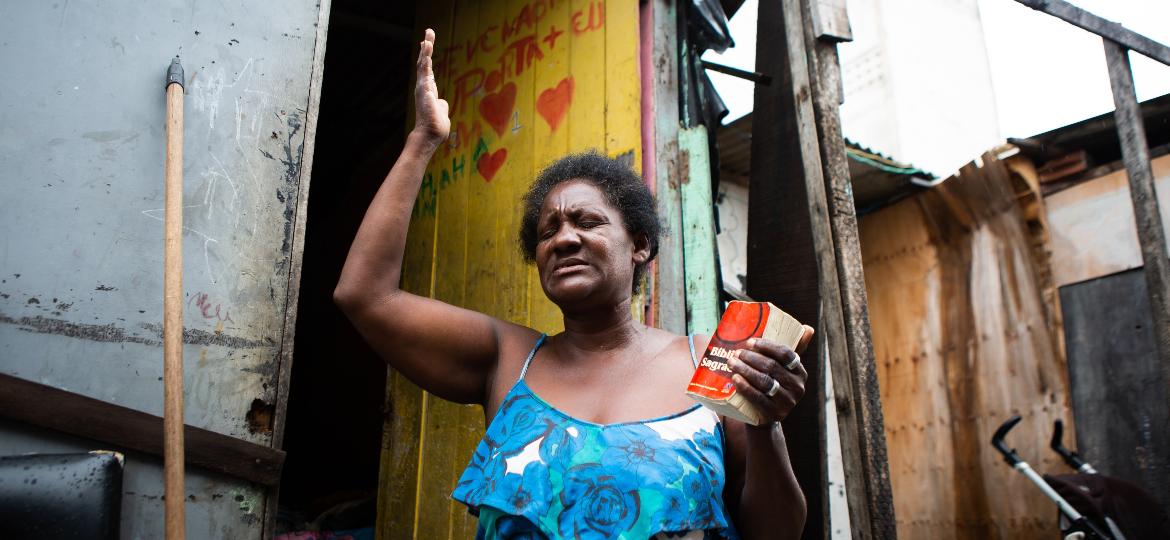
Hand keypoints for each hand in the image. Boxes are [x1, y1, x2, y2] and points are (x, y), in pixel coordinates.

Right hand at [413, 29, 449, 147]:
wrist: (431, 135)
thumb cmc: (436, 126)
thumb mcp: (441, 111)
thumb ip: (441, 104)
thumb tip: (442, 102)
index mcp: (427, 90)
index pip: (427, 69)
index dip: (426, 55)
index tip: (426, 42)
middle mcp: (423, 87)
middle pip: (424, 62)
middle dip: (426, 47)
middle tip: (429, 31)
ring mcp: (422, 88)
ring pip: (423, 65)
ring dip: (426, 50)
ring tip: (427, 37)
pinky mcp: (424, 90)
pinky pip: (425, 72)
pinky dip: (425, 60)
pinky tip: (426, 50)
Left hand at [727, 325, 814, 424]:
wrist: (765, 414)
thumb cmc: (772, 383)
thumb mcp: (782, 367)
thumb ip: (792, 348)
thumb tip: (809, 328)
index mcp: (800, 371)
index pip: (786, 354)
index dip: (767, 346)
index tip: (750, 342)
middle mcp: (798, 387)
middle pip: (772, 367)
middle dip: (751, 358)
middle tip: (736, 353)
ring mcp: (788, 402)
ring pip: (765, 381)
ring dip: (745, 370)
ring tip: (731, 363)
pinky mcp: (776, 413)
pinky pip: (758, 398)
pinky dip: (745, 387)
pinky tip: (735, 379)